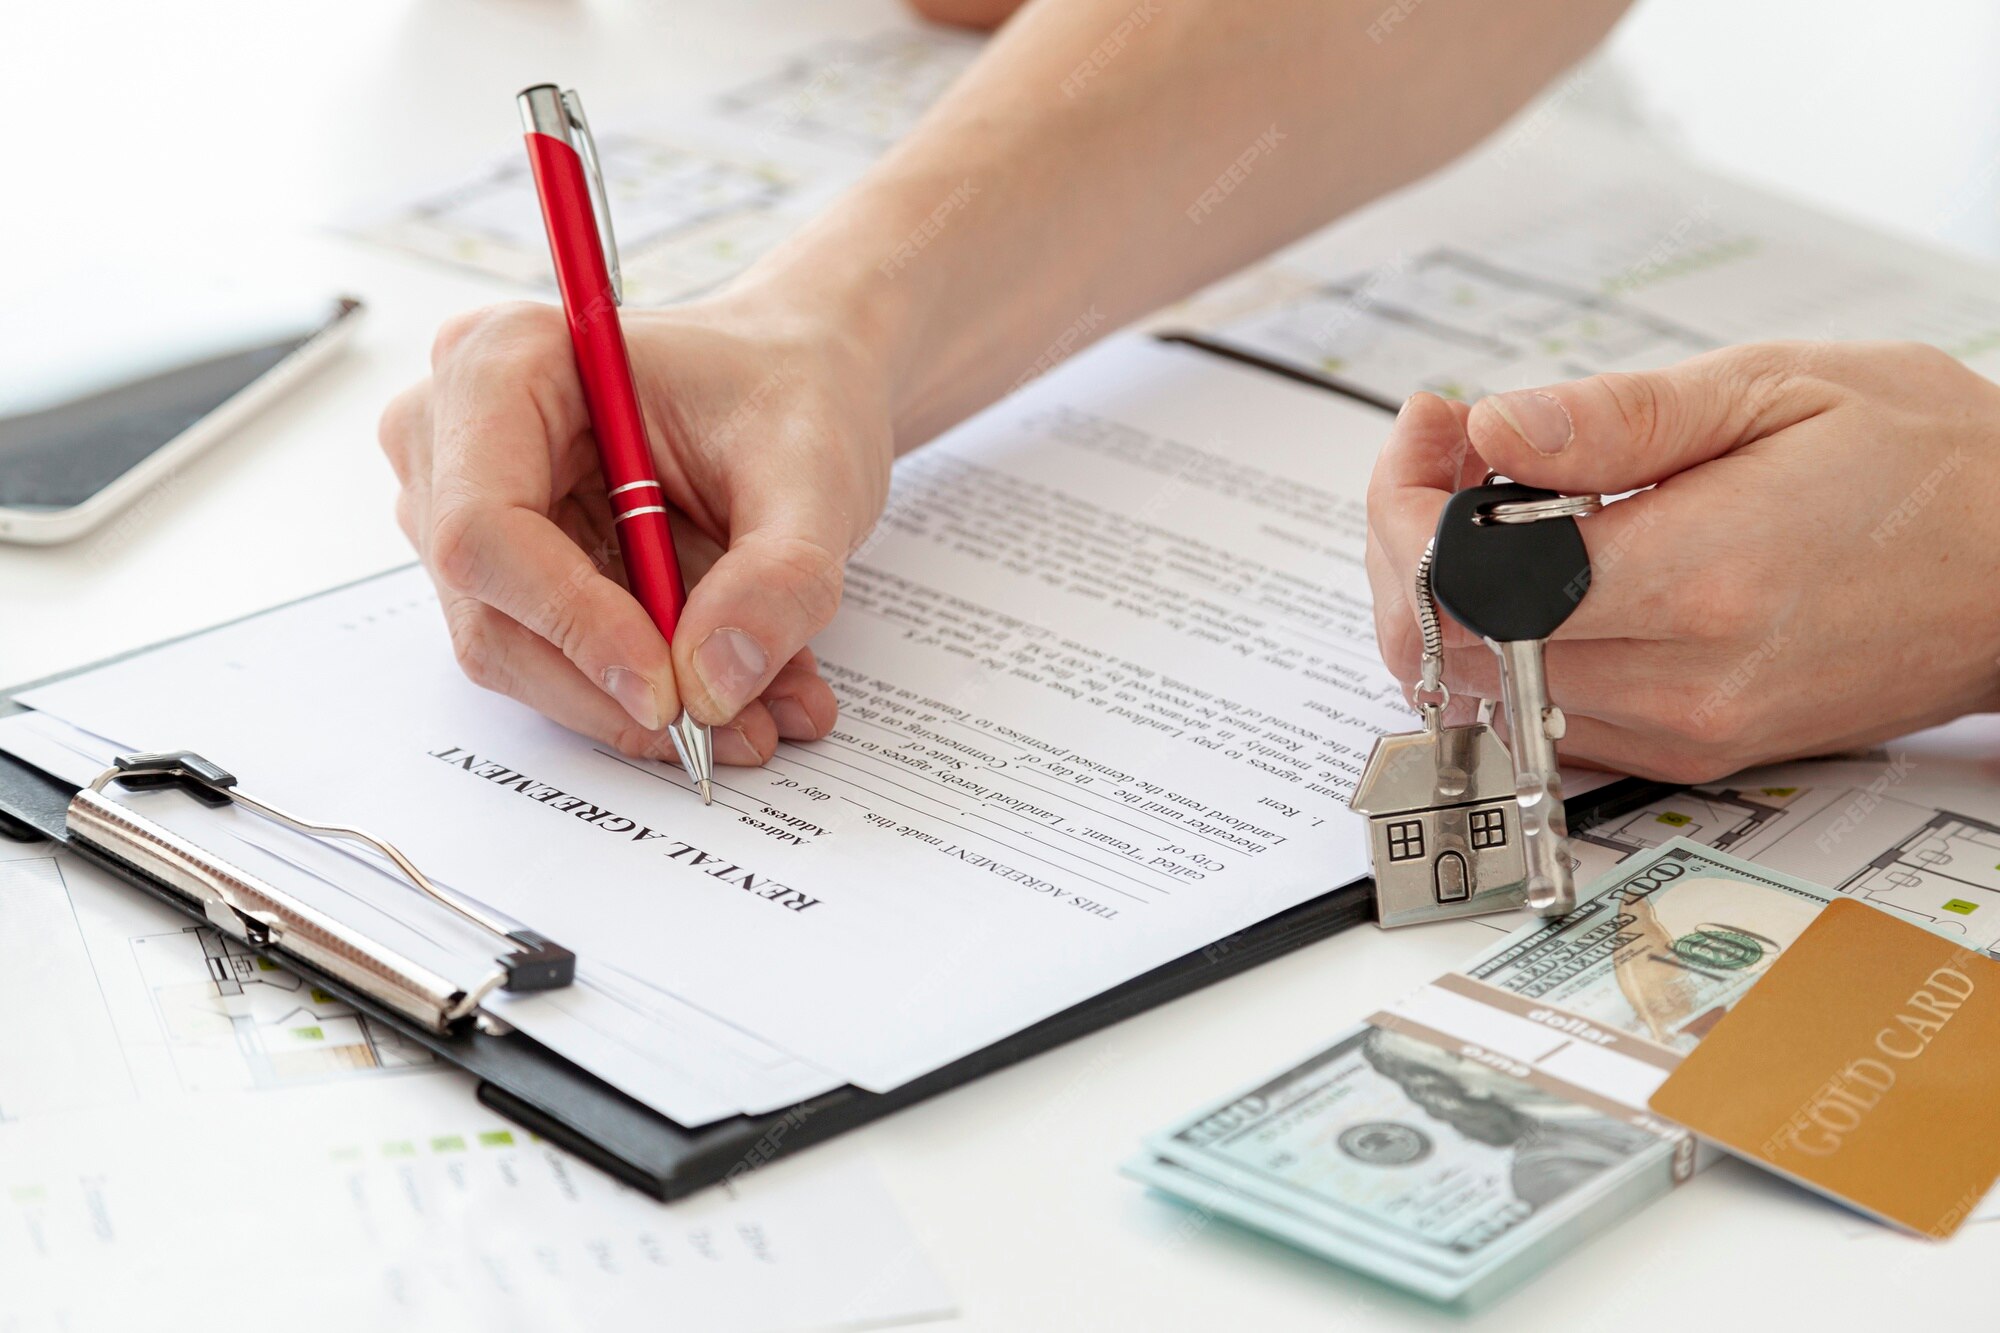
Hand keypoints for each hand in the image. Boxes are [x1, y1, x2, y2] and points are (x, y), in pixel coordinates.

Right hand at [379, 294, 893, 764]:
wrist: (795, 388)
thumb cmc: (788, 392)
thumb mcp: (814, 474)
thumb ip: (778, 577)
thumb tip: (714, 685)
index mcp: (507, 364)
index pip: (484, 527)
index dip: (571, 623)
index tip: (670, 690)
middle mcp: (455, 434)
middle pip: (492, 611)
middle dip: (616, 687)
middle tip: (740, 727)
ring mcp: (464, 506)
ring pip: (521, 654)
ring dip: (641, 701)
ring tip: (766, 707)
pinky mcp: (503, 567)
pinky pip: (553, 660)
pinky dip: (646, 687)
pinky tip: (735, 683)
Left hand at [1366, 341, 1999, 782]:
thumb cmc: (1930, 467)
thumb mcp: (1775, 391)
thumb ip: (1616, 420)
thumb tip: (1491, 428)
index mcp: (1698, 581)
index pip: (1471, 583)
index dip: (1413, 503)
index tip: (1433, 431)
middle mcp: (1682, 683)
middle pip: (1453, 650)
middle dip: (1409, 544)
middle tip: (1445, 453)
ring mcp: (1684, 734)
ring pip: (1483, 693)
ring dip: (1447, 596)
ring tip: (1490, 497)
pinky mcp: (1689, 753)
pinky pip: (1541, 717)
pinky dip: (1500, 646)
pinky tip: (1531, 567)